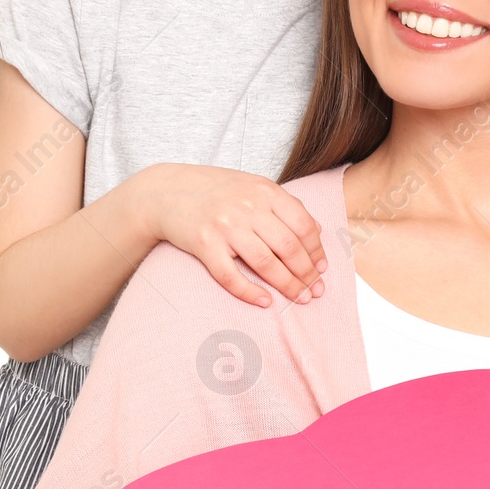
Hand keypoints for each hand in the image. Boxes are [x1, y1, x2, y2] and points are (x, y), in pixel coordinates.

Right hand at [146, 164, 326, 306]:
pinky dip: (250, 292)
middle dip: (307, 273)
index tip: (322, 268)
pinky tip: (265, 301)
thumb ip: (284, 205)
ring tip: (300, 298)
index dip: (316, 250)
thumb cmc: (216, 190)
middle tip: (316, 290)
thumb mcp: (254, 187)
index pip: (303, 224)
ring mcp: (225, 226)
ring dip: (287, 285)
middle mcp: (247, 207)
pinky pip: (230, 276)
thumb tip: (318, 231)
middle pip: (288, 247)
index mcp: (265, 191)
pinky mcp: (204, 245)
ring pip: (265, 263)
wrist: (167, 191)